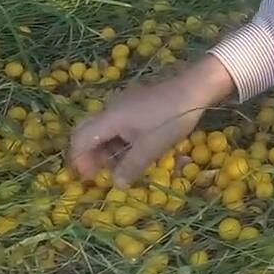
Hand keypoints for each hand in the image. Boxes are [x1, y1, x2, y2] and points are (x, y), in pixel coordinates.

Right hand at [67, 55, 236, 187]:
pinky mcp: (134, 103)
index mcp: (109, 118)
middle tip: (101, 172)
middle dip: (90, 154)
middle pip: (88, 132)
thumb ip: (131, 167)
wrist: (194, 89)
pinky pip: (116, 123)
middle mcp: (110, 109)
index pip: (80, 139)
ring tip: (120, 166)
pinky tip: (133, 150)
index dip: (80, 160)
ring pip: (103, 129)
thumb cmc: (171, 118)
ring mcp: (122, 104)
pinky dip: (118, 139)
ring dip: (106, 148)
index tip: (90, 178)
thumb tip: (116, 184)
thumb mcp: (151, 148)